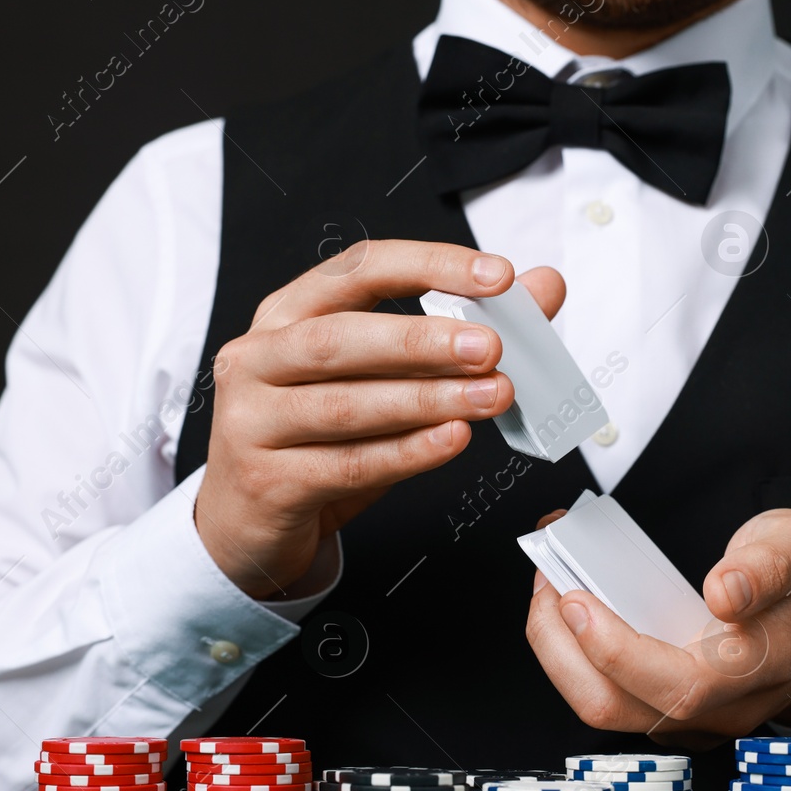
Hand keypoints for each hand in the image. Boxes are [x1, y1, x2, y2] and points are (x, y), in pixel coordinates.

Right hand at [195, 240, 565, 598]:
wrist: (248, 523)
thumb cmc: (317, 439)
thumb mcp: (383, 379)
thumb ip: (457, 331)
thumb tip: (541, 289)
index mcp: (287, 314)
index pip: (358, 269)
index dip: (429, 267)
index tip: (497, 278)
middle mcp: (259, 359)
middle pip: (340, 338)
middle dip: (422, 340)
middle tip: (491, 346)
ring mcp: (252, 421)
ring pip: (345, 405)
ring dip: (426, 399)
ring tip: (490, 396)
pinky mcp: (265, 480)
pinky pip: (347, 464)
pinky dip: (407, 453)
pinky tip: (452, 440)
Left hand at [525, 508, 790, 746]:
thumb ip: (770, 565)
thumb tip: (725, 592)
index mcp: (759, 669)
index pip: (681, 685)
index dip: (617, 651)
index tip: (576, 600)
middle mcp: (721, 708)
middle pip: (621, 709)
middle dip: (563, 648)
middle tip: (547, 582)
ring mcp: (693, 719)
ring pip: (606, 709)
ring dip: (560, 652)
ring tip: (548, 588)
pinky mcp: (669, 713)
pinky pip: (610, 698)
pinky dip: (575, 656)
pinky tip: (569, 609)